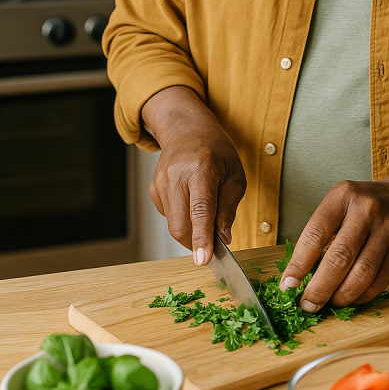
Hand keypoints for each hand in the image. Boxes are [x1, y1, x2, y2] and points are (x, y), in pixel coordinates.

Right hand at [142, 86, 246, 265]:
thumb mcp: (235, 175)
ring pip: (174, 224)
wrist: (186, 129)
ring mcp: (161, 183)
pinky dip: (182, 218)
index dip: (202, 237)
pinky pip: (169, 216)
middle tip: (212, 245)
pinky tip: (190, 200)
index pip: (201, 210)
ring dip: (191, 230)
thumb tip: (223, 239)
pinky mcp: (153, 190)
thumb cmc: (216, 151)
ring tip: (205, 208)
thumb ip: (228, 209)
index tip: (203, 260)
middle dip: (196, 243)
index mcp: (202, 168)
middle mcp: (177, 175)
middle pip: (181, 225)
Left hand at [279, 177, 388, 310]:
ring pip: (362, 274)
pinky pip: (380, 281)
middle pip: (339, 258)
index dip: (299, 264)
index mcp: (343, 197)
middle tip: (307, 304)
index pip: (315, 234)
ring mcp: (388, 230)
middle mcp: (367, 211)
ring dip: (342, 296)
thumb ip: (321, 235)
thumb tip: (297, 276)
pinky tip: (351, 298)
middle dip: (320, 288)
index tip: (288, 285)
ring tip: (329, 303)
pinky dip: (362, 296)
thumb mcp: (339, 205)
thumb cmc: (364, 206)